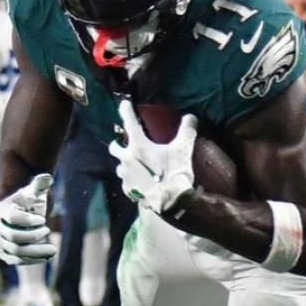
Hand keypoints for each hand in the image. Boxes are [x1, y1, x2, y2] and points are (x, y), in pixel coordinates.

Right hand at [0, 173, 55, 263]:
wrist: (19, 214)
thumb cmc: (28, 202)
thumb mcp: (33, 192)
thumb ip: (39, 184)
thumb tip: (47, 177)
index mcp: (2, 212)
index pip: (13, 218)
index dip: (28, 220)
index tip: (43, 220)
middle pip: (14, 237)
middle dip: (33, 237)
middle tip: (48, 230)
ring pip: (16, 252)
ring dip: (36, 252)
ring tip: (54, 250)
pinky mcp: (5, 254)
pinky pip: (17, 261)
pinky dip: (32, 260)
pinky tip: (47, 257)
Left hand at [112, 100, 197, 215]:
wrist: (171, 202)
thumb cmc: (174, 173)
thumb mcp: (183, 150)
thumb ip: (186, 131)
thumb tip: (191, 117)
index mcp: (138, 146)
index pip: (129, 123)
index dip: (125, 111)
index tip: (123, 104)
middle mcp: (127, 159)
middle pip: (114, 147)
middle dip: (118, 144)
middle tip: (126, 143)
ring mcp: (126, 176)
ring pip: (120, 166)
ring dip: (125, 163)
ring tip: (136, 165)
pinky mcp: (128, 190)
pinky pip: (126, 182)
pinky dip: (131, 180)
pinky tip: (140, 181)